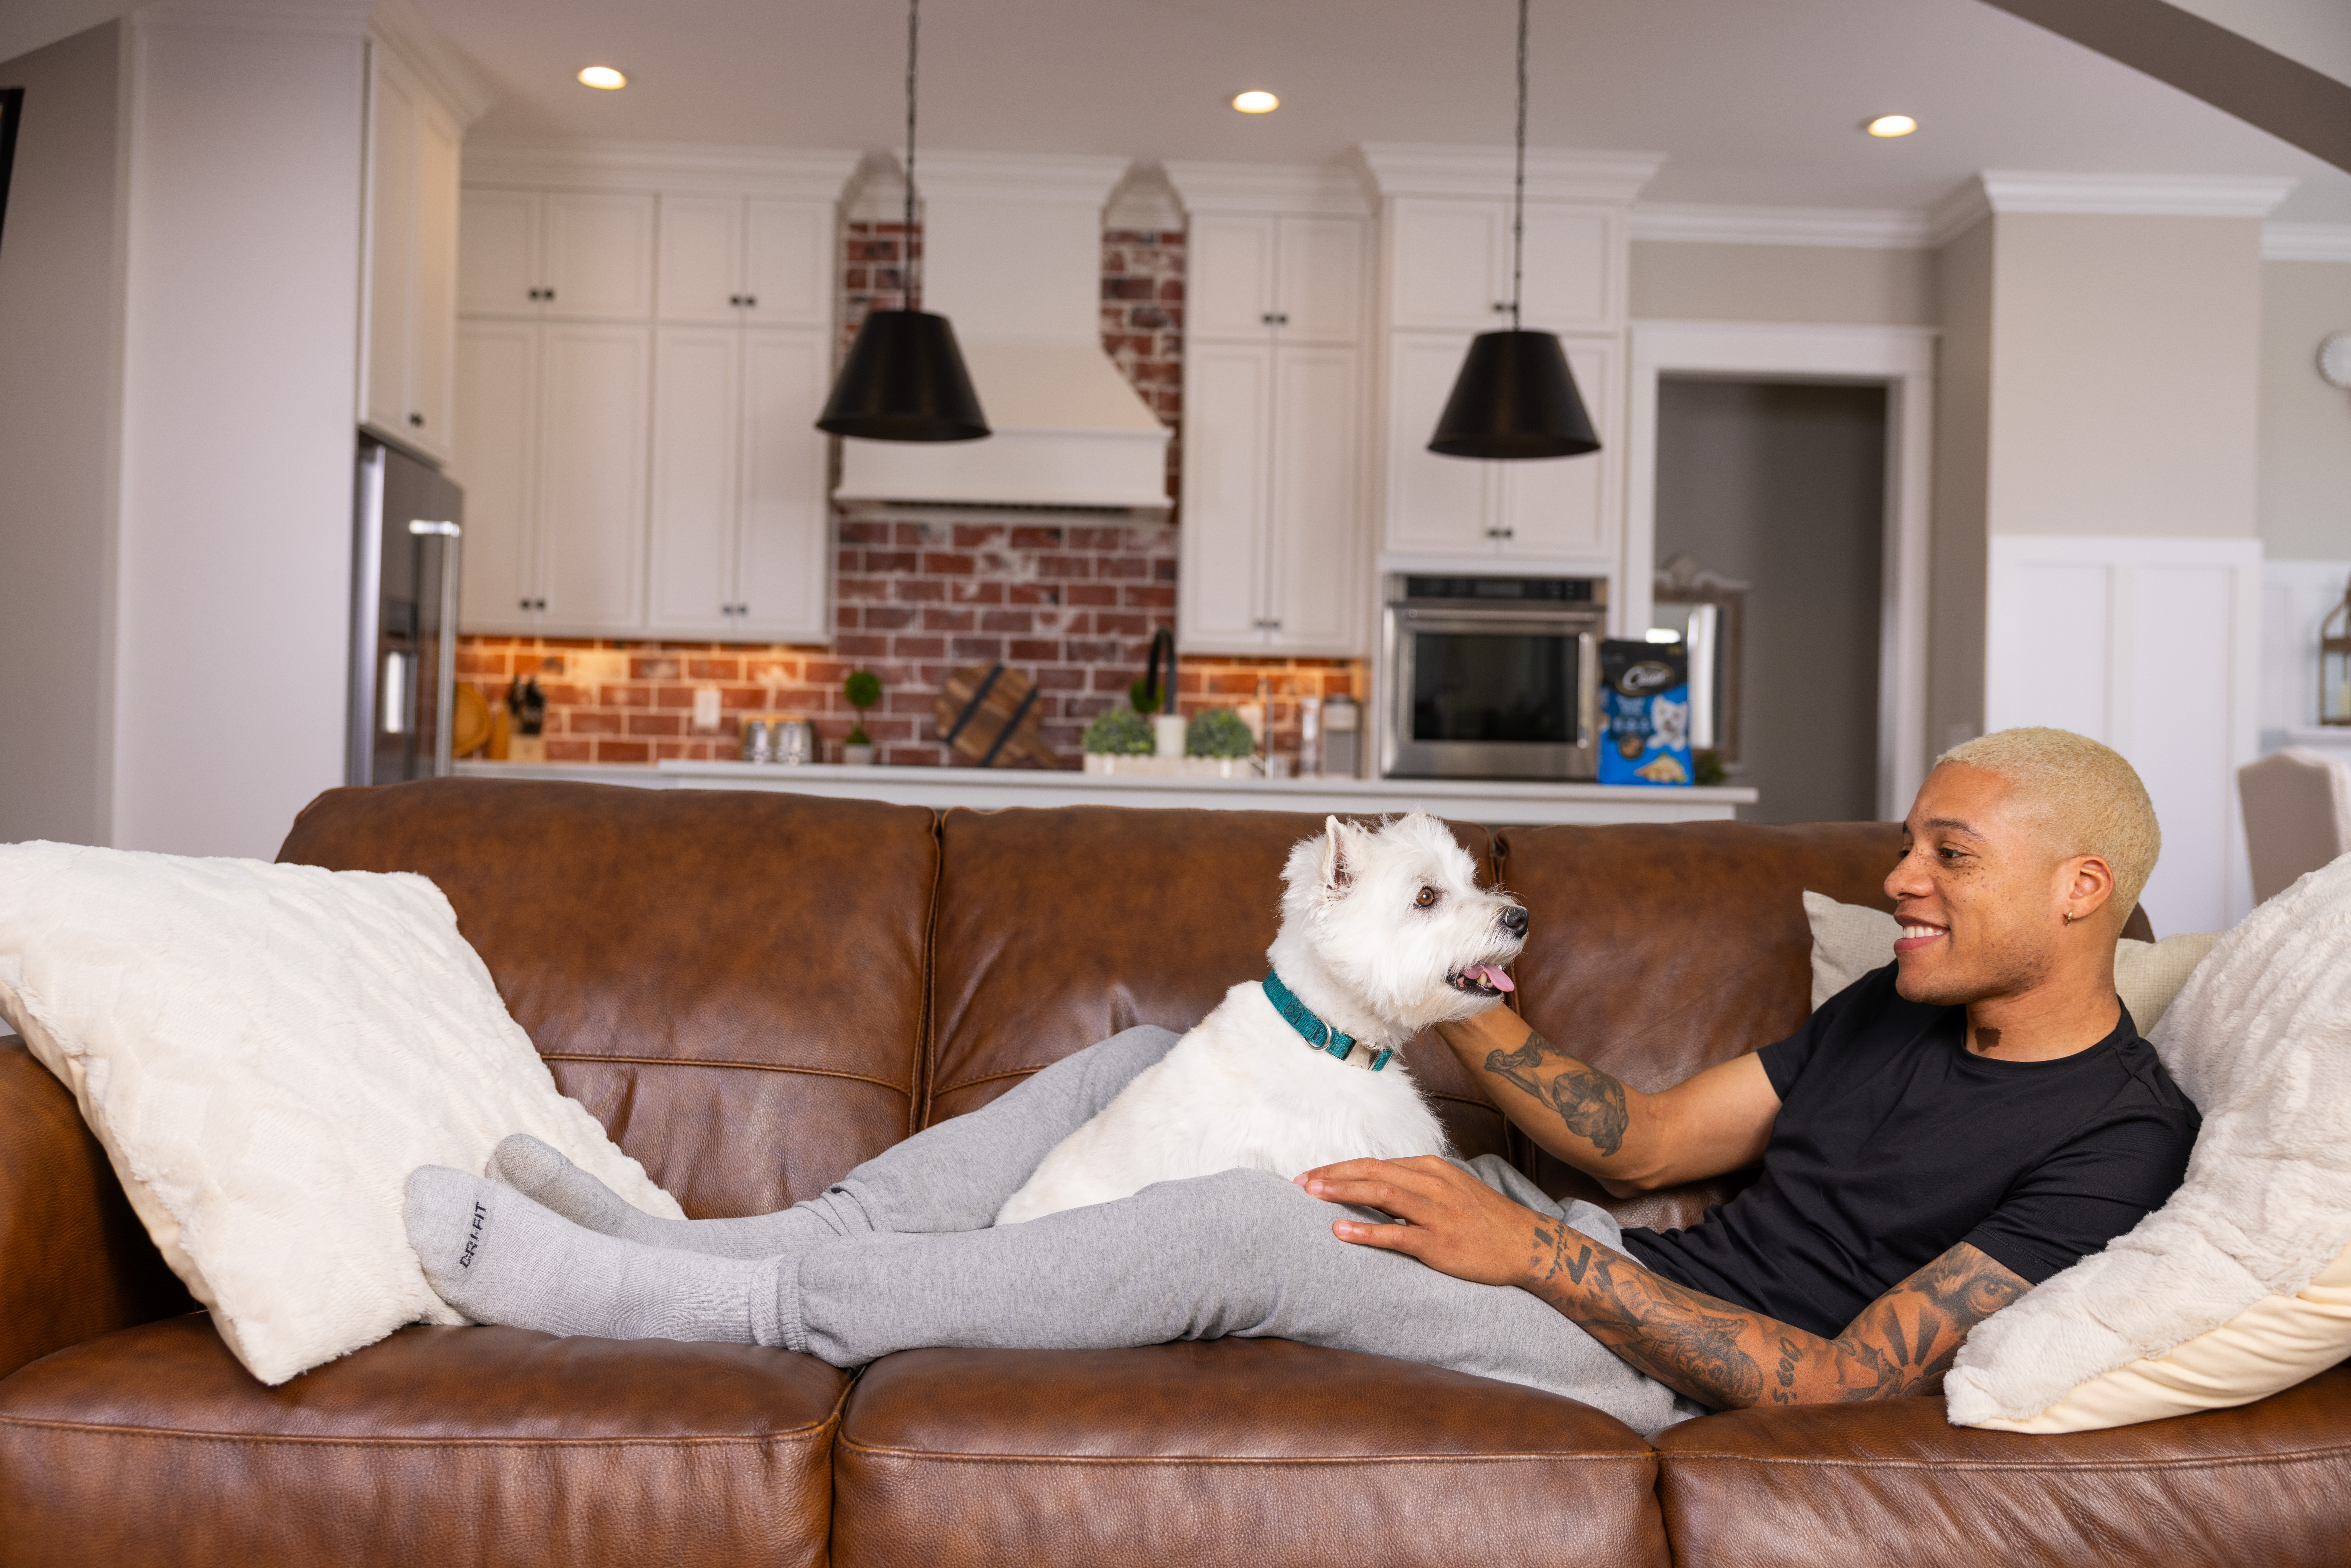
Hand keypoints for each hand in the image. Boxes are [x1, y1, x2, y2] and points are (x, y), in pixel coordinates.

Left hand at [1296, 1156, 1549, 1286]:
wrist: (1525, 1244)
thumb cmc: (1482, 1218)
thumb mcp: (1448, 1190)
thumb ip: (1413, 1186)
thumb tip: (1372, 1187)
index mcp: (1430, 1169)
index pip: (1375, 1164)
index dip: (1340, 1169)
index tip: (1312, 1175)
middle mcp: (1432, 1185)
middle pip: (1373, 1173)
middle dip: (1333, 1175)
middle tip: (1299, 1182)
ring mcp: (1437, 1214)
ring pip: (1382, 1196)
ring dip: (1343, 1193)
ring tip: (1312, 1195)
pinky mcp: (1441, 1243)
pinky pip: (1398, 1236)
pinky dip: (1367, 1232)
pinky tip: (1342, 1232)